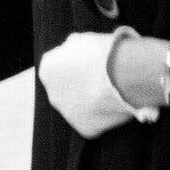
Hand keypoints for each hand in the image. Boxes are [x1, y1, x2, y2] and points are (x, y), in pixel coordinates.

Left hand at [38, 29, 152, 138]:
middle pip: (67, 90)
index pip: (57, 68)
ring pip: (80, 107)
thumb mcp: (81, 41)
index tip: (90, 64)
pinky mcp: (85, 129)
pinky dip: (103, 115)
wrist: (122, 76)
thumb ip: (71, 49)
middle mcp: (52, 94)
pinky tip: (115, 104)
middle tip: (102, 79)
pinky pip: (94, 121)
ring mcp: (68, 114)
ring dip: (91, 101)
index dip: (75, 65)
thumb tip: (72, 51)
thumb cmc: (103, 53)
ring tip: (113, 91)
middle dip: (81, 85)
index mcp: (47, 70)